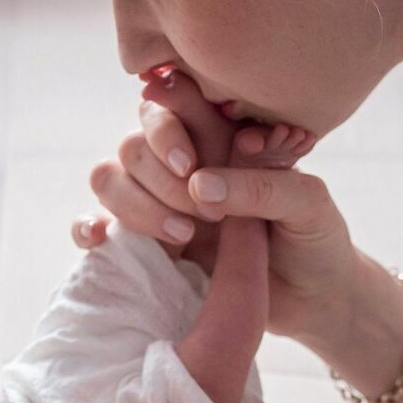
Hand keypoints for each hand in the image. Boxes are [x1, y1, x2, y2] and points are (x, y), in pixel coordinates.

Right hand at [78, 71, 349, 346]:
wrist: (313, 300)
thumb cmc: (315, 238)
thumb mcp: (306, 203)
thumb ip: (259, 183)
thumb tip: (197, 186)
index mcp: (218, 139)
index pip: (168, 102)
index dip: (167, 125)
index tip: (190, 164)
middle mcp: (179, 166)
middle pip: (133, 143)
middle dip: (161, 178)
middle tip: (207, 216)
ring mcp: (156, 205)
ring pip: (107, 178)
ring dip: (136, 205)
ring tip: (185, 237)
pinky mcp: (143, 247)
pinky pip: (92, 225)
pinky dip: (88, 228)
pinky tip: (104, 240)